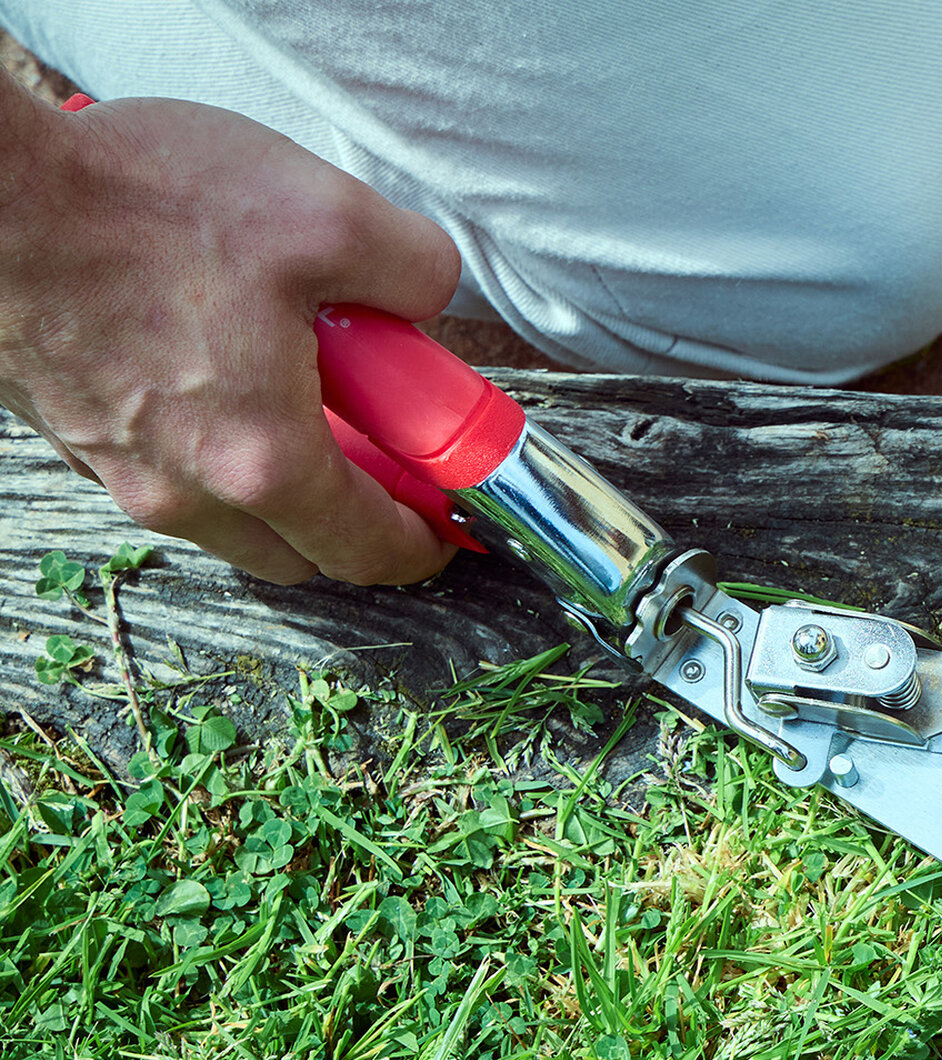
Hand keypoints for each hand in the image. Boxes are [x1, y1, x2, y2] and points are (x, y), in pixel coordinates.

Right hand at [0, 85, 463, 583]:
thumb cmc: (135, 204)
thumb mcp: (323, 215)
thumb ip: (412, 269)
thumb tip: (430, 297)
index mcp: (264, 462)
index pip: (369, 551)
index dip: (426, 545)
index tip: (451, 525)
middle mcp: (184, 490)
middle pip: (297, 553)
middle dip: (355, 524)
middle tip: (388, 460)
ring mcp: (116, 468)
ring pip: (226, 518)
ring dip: (280, 486)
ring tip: (307, 399)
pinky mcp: (71, 430)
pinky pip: (165, 472)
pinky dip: (213, 449)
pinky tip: (223, 370)